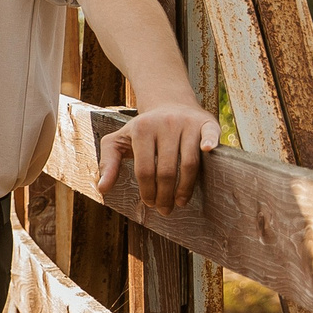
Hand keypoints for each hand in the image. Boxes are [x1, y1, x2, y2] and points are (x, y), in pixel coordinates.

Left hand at [97, 105, 219, 212]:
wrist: (168, 104)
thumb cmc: (143, 129)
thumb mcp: (118, 141)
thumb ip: (108, 163)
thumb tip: (102, 189)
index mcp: (142, 128)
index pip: (144, 169)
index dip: (147, 191)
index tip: (150, 204)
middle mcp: (165, 123)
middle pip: (167, 170)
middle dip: (165, 195)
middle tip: (165, 209)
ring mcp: (186, 122)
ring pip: (189, 162)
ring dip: (185, 187)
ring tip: (180, 202)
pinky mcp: (206, 122)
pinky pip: (210, 135)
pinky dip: (210, 143)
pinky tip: (208, 153)